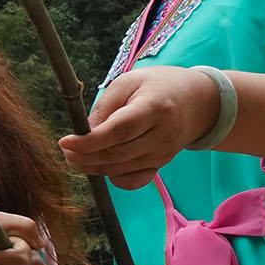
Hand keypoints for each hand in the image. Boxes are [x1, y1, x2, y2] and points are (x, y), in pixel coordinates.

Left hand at [63, 66, 217, 188]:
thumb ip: (104, 108)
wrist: (199, 100)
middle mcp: (162, 134)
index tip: (65, 141)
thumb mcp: (128, 83)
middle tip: (66, 150)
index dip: (89, 141)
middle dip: (84, 157)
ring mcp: (164, 152)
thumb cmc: (157, 86)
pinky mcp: (161, 163)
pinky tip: (101, 166)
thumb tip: (82, 134)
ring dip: (93, 167)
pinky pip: (135, 181)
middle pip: (117, 154)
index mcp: (154, 108)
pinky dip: (114, 179)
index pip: (119, 131)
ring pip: (121, 170)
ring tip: (75, 156)